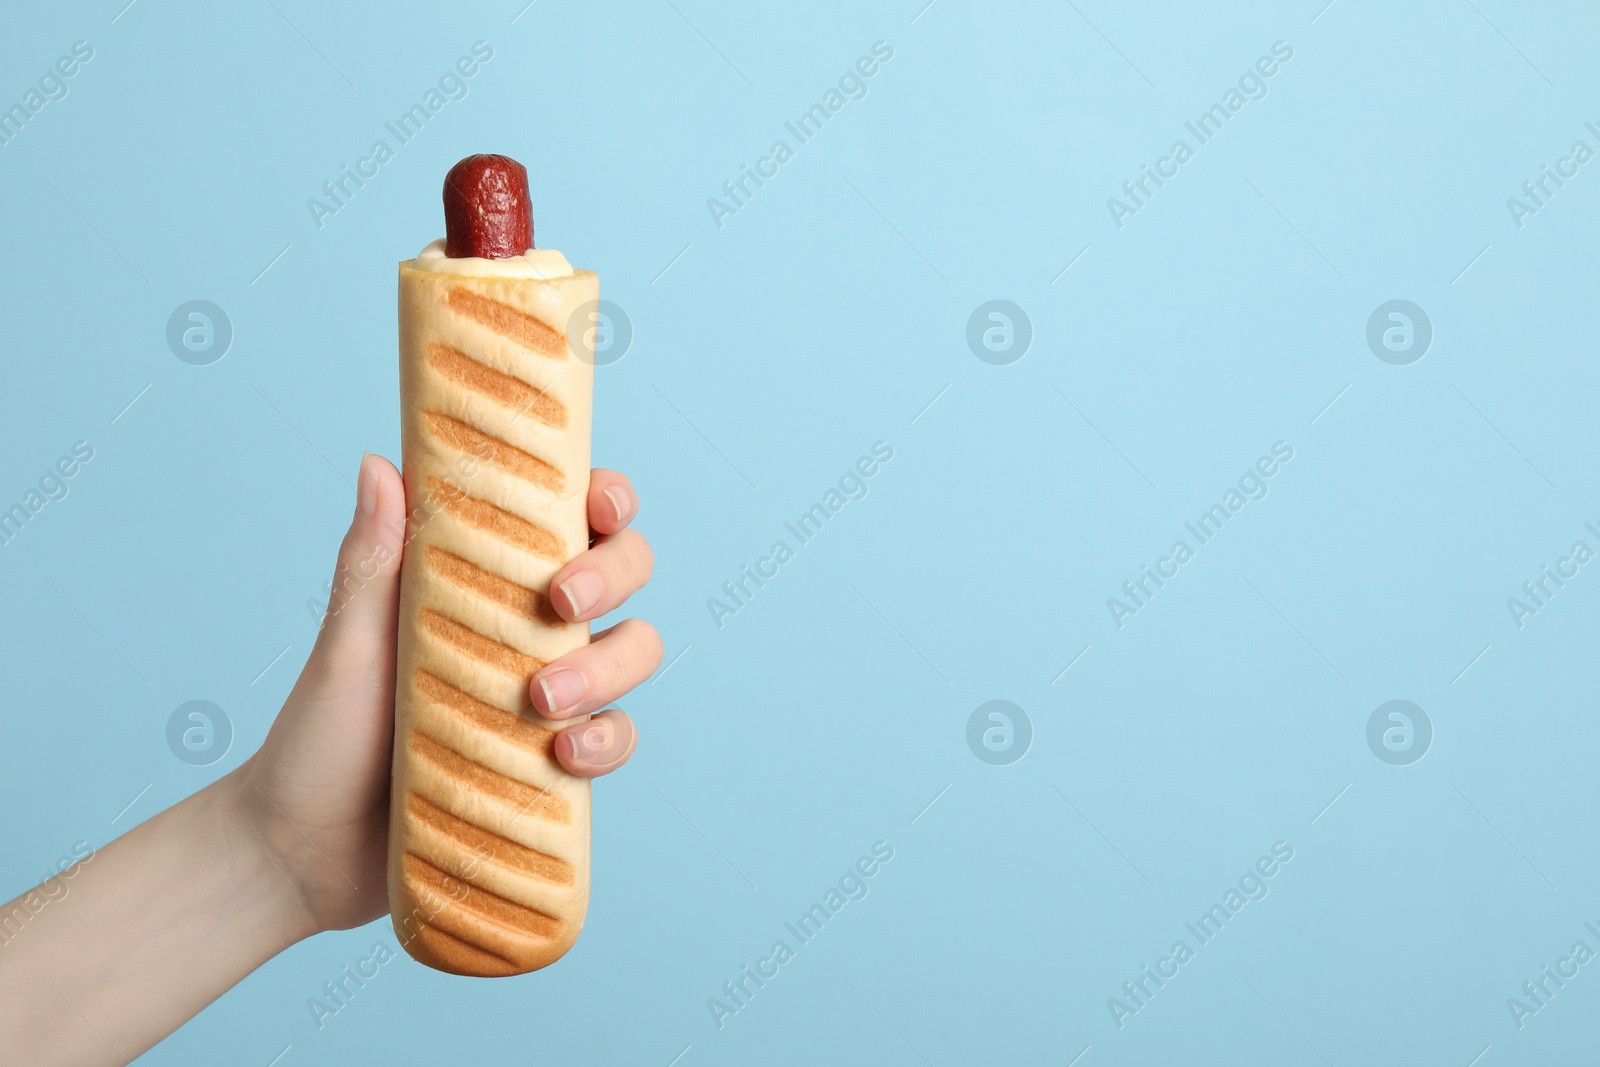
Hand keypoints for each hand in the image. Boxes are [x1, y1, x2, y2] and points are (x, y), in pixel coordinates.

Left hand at [233, 454, 658, 933]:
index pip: (569, 514)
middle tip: (559, 601)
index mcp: (486, 576)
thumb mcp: (346, 644)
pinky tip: (564, 755)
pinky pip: (616, 738)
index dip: (605, 498)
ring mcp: (551, 693)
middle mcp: (528, 625)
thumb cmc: (320, 734)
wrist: (305, 854)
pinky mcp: (557, 763)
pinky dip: (607, 741)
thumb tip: (379, 462)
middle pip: (626, 571)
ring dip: (610, 665)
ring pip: (635, 650)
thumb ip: (372, 559)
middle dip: (613, 574)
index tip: (596, 505)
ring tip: (544, 700)